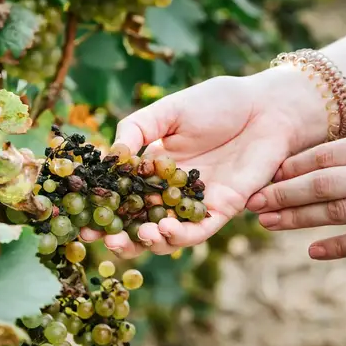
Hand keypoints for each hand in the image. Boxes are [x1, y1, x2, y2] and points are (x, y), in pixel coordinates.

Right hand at [80, 69, 328, 257]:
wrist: (266, 106)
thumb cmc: (218, 103)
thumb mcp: (167, 111)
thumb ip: (137, 129)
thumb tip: (110, 157)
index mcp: (152, 169)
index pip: (121, 196)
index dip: (100, 210)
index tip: (79, 220)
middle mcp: (170, 192)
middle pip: (138, 224)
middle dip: (119, 238)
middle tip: (102, 241)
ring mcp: (195, 203)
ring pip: (166, 236)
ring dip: (148, 242)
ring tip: (137, 235)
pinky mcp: (222, 209)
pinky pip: (198, 231)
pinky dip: (179, 236)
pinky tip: (164, 228)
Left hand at [246, 113, 345, 258]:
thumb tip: (343, 147)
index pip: (329, 153)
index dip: (292, 166)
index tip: (265, 172)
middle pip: (323, 184)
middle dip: (281, 193)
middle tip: (249, 201)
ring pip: (340, 213)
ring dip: (298, 219)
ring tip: (267, 224)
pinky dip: (339, 246)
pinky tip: (312, 250)